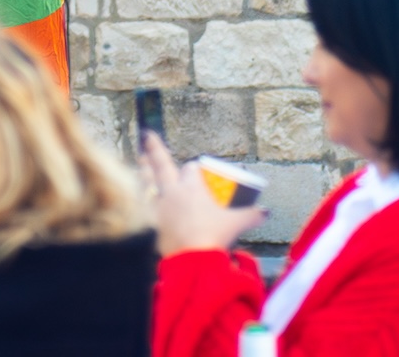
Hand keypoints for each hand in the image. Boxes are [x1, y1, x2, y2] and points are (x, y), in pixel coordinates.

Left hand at [141, 133, 263, 256]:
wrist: (191, 260)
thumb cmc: (213, 236)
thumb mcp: (236, 224)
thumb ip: (251, 216)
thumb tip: (265, 212)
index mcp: (192, 187)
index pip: (190, 169)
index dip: (192, 168)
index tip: (194, 169)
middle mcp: (172, 191)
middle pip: (161, 165)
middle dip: (154, 151)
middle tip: (146, 137)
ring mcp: (157, 206)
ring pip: (146, 181)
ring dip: (143, 169)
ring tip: (139, 158)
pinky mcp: (148, 222)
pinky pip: (140, 203)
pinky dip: (137, 196)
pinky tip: (133, 193)